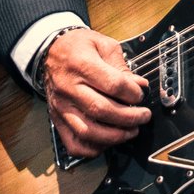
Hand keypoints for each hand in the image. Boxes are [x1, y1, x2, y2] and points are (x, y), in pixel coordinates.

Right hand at [42, 28, 149, 158]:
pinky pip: (73, 142)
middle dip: (129, 117)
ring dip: (114, 136)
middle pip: (101, 110)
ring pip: (88, 131)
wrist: (49, 52)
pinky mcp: (57, 119)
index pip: (112, 85)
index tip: (141, 94)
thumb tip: (140, 85)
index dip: (132, 93)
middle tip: (143, 116)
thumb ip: (122, 66)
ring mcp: (61, 106)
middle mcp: (69, 88)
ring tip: (131, 131)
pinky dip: (93, 148)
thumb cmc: (78, 47)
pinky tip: (108, 141)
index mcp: (81, 65)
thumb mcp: (102, 44)